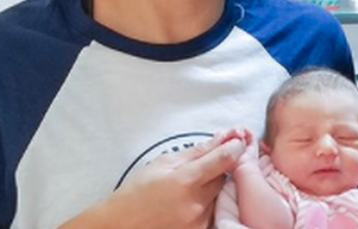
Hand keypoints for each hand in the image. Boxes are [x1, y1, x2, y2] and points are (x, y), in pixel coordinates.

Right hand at [59, 130, 245, 228]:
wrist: (120, 225)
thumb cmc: (137, 192)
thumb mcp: (163, 163)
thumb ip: (196, 151)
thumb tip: (222, 137)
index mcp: (185, 181)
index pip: (224, 159)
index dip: (234, 147)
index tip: (237, 140)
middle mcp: (196, 204)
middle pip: (224, 177)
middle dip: (217, 168)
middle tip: (198, 168)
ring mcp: (198, 221)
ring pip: (219, 194)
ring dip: (210, 187)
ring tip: (186, 189)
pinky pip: (212, 211)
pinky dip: (206, 203)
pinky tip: (187, 202)